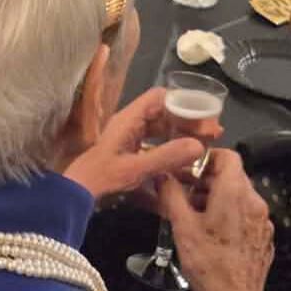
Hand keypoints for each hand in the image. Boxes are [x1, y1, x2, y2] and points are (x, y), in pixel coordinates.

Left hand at [63, 87, 213, 209]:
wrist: (78, 192)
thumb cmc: (104, 177)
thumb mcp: (137, 168)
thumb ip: (167, 156)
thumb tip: (199, 145)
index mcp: (130, 119)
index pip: (160, 98)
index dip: (183, 102)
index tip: (205, 114)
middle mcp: (130, 123)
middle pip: (164, 113)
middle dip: (189, 120)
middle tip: (213, 133)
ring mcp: (130, 137)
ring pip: (161, 129)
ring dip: (182, 134)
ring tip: (205, 145)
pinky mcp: (130, 152)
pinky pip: (155, 143)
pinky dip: (172, 147)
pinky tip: (186, 160)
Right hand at [156, 149, 274, 290]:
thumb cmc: (207, 264)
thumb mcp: (182, 227)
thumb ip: (171, 194)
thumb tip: (162, 173)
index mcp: (236, 193)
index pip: (228, 156)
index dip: (206, 157)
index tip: (187, 169)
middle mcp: (255, 202)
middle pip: (233, 176)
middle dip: (206, 179)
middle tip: (183, 191)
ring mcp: (263, 221)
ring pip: (239, 196)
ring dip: (216, 197)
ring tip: (192, 213)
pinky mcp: (264, 238)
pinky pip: (246, 215)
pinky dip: (229, 214)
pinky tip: (211, 232)